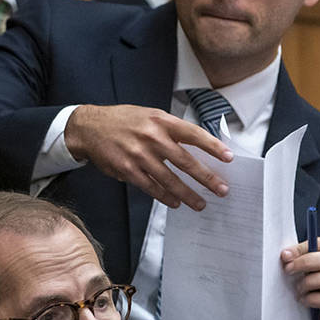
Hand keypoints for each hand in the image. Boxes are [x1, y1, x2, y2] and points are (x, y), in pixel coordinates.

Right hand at [64, 104, 232, 210]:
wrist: (90, 127)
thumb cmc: (124, 121)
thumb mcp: (150, 115)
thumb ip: (172, 130)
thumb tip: (198, 148)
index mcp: (161, 121)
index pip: (193, 134)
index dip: (213, 146)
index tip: (229, 158)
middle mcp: (152, 137)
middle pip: (185, 161)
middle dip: (206, 178)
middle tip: (221, 189)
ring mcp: (139, 155)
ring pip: (170, 180)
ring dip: (187, 194)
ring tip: (200, 203)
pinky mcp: (128, 170)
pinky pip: (151, 187)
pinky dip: (165, 197)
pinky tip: (175, 202)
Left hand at [281, 237, 319, 319]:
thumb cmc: (312, 291)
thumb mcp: (305, 273)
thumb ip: (299, 261)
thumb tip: (286, 255)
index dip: (302, 248)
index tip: (285, 255)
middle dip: (306, 262)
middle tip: (288, 270)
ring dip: (310, 283)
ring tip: (299, 290)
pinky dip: (313, 299)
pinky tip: (305, 301)